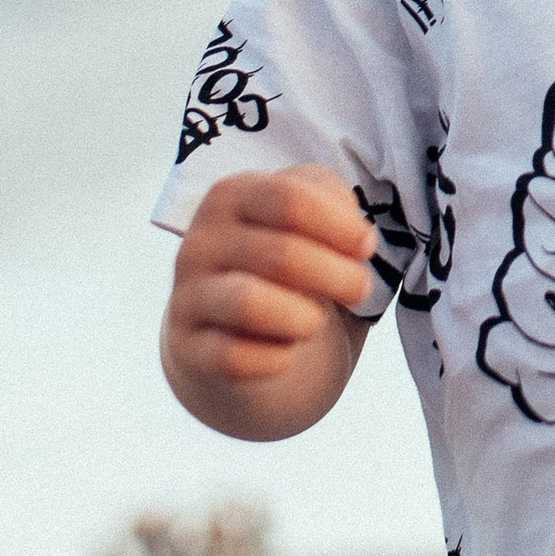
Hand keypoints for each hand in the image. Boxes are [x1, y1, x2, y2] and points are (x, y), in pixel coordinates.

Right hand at [163, 166, 374, 432]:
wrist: (237, 327)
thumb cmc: (286, 262)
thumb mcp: (310, 216)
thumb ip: (333, 202)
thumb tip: (355, 234)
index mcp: (230, 197)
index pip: (289, 199)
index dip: (340, 227)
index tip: (366, 247)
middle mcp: (199, 243)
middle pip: (281, 255)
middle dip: (338, 277)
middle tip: (359, 290)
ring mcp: (187, 297)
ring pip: (249, 304)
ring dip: (303, 317)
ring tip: (316, 321)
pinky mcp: (189, 349)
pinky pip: (235, 357)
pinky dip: (275, 358)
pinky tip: (286, 353)